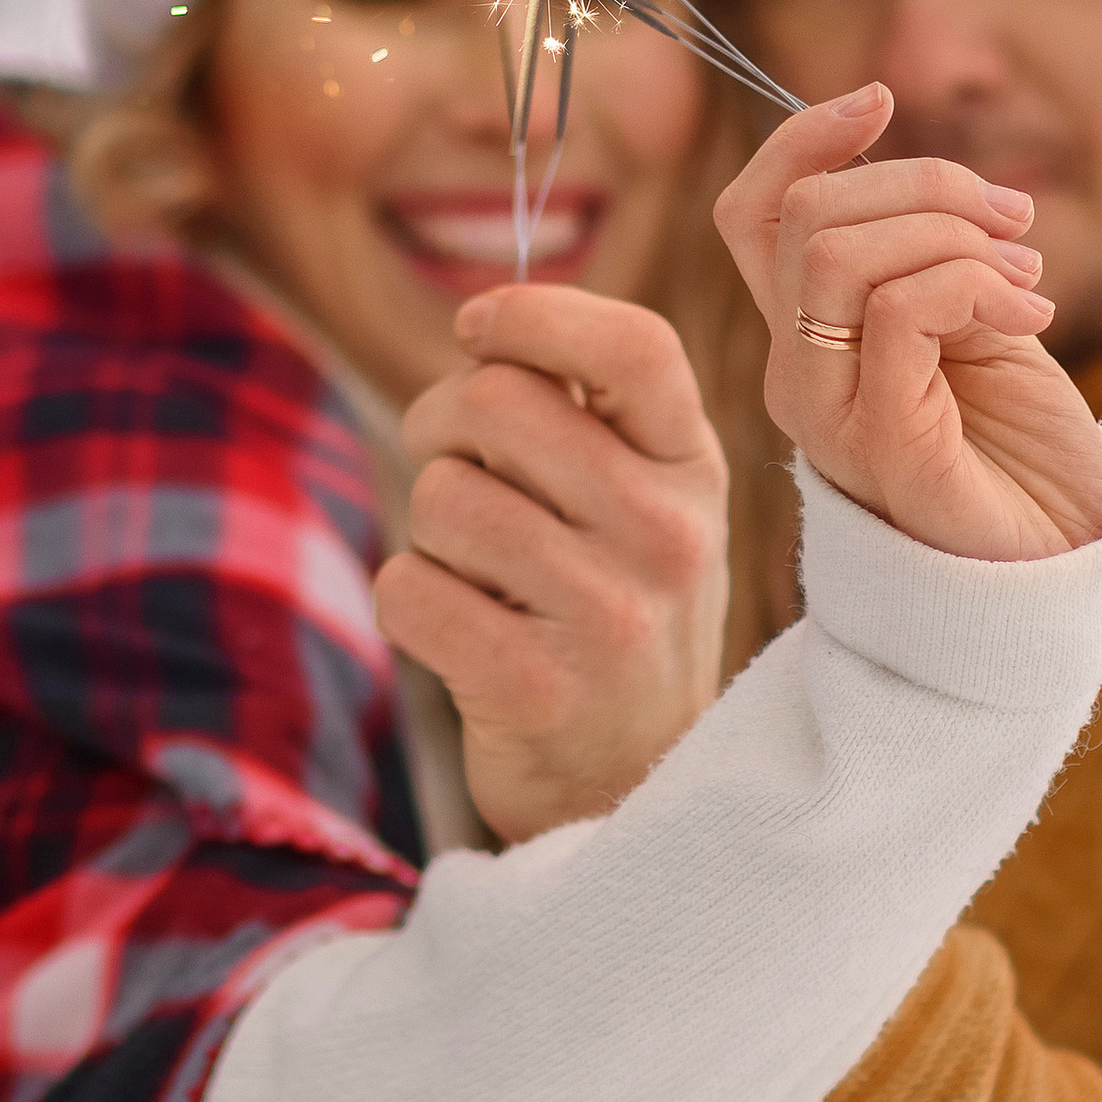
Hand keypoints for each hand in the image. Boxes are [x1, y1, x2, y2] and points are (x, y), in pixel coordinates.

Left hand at [374, 290, 730, 845]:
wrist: (633, 789)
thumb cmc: (610, 612)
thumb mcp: (643, 504)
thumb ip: (587, 413)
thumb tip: (482, 326)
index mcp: (694, 468)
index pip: (632, 346)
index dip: (534, 313)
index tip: (475, 327)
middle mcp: (667, 534)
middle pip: (495, 402)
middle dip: (442, 429)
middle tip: (461, 483)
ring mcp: (608, 615)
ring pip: (440, 497)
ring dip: (430, 535)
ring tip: (485, 582)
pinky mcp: (535, 689)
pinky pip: (408, 588)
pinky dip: (410, 606)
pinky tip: (464, 639)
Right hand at [714, 85, 1101, 562]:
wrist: (1064, 564)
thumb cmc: (1019, 448)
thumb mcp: (971, 320)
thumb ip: (927, 255)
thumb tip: (914, 162)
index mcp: (809, 335)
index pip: (753, 214)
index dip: (801, 138)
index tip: (879, 98)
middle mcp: (799, 372)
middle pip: (806, 215)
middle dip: (921, 181)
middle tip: (1014, 220)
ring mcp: (830, 412)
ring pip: (839, 253)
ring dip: (953, 235)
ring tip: (1028, 281)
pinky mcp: (881, 446)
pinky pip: (901, 312)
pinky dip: (977, 286)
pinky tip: (1035, 321)